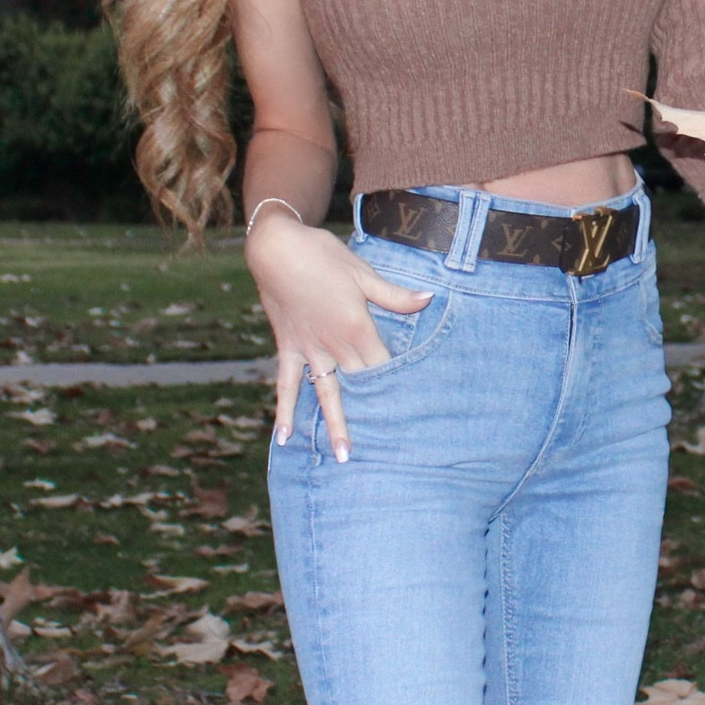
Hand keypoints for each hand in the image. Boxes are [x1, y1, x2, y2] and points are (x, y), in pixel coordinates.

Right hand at [246, 210, 431, 459]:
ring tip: (342, 456)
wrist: (276, 248)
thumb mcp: (363, 273)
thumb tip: (428, 300)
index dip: (399, 386)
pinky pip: (286, 384)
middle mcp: (333, 346)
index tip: (415, 411)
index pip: (383, 365)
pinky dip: (285, 410)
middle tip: (390, 450)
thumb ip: (395, 295)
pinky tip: (283, 437)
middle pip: (361, 386)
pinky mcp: (289, 348)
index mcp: (356, 328)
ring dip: (335, 425)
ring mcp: (309, 350)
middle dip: (375, 414)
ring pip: (326, 394)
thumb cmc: (323, 256)